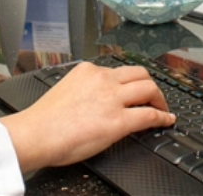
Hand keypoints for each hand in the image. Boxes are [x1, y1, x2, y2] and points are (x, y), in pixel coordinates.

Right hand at [0, 62, 174, 172]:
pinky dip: (162, 117)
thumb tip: (94, 100)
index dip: (131, 81)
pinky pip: (149, 115)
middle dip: (150, 85)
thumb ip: (84, 89)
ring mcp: (113, 99)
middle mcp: (103, 79)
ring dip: (159, 99)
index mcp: (89, 71)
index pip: (118, 71)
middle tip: (154, 97)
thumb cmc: (44, 119)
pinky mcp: (119, 121)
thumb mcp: (66, 90)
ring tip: (162, 108)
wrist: (36, 133)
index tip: (135, 88)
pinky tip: (166, 121)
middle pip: (139, 73)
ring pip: (148, 89)